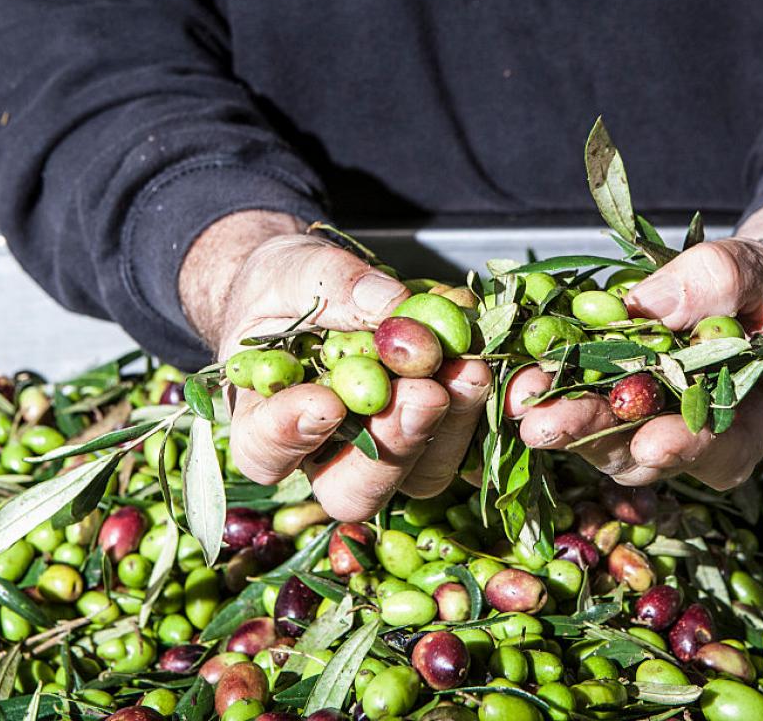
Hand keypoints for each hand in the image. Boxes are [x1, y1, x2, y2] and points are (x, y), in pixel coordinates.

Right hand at [180, 211, 492, 520]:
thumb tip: (390, 305)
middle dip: (394, 445)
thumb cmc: (286, 285)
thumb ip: (332, 287)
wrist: (319, 285)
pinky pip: (472, 446)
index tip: (325, 402)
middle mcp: (326, 457)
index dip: (292, 436)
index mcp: (264, 424)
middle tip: (424, 394)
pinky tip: (498, 369)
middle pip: (354, 491)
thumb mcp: (294, 270)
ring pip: (421, 476)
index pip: (266, 453)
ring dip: (450, 428)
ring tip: (468, 370)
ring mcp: (386, 455)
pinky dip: (489, 411)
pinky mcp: (437, 436)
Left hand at [511, 195, 762, 490]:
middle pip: (641, 452)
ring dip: (558, 418)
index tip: (653, 442)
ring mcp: (646, 425)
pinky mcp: (610, 404)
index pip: (722, 449)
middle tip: (547, 425)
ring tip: (521, 396)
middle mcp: (691, 436)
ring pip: (601, 438)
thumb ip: (710, 285)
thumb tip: (646, 306)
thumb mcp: (746, 272)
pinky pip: (578, 406)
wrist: (739, 294)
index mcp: (746, 418)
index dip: (687, 449)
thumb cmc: (756, 289)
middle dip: (590, 436)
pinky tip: (518, 377)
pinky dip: (549, 392)